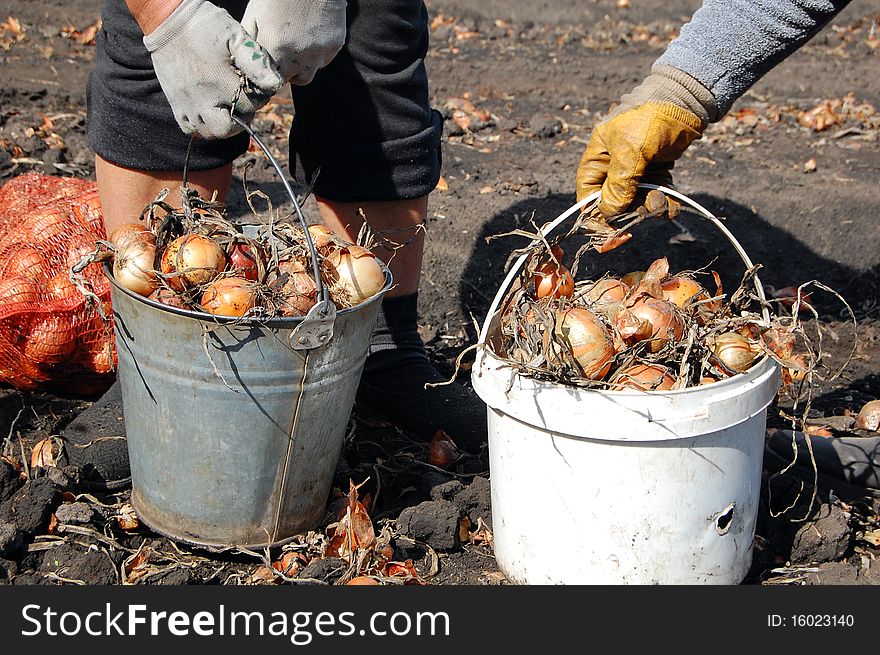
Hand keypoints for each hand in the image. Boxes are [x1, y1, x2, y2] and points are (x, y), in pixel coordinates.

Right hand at [143, 0, 282, 138]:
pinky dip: (201, 126)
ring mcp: (187, 103)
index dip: (257, 99)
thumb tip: (274, 85)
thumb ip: (256, 62)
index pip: (250, 106)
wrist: (169, 21)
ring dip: (222, 125)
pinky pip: (190, 129)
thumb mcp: (236, 37)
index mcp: (221, 82)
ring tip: (226, 109)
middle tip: (241, 104)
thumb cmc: (206, 26)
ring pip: (209, 133)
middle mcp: (203, 98)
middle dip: (240, 120)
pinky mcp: (175, 103)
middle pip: (228, 129)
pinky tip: (208, 111)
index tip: (254, 88)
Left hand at [242, 0, 347, 85]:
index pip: (271, 80)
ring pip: (310, 72)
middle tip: (284, 53)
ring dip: (303, 65)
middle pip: (293, 79)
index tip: (269, 66)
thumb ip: (250, 42)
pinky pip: (324, 59)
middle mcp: (298, 58)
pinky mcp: (334, 46)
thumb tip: (245, 62)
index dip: (270, 75)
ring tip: (298, 41)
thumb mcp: (255, 14)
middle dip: (287, 71)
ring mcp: (319, 54)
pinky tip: (311, 33)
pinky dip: (317, 52)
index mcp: (275, 50)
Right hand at [575, 66, 715, 217]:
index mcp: (598, 158)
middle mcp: (614, 166)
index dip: (595, 215)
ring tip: (662, 203)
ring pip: (637, 201)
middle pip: (614, 202)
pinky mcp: (657, 169)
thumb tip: (609, 213)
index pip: (588, 194)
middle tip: (643, 215)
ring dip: (650, 207)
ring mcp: (636, 168)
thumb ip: (618, 185)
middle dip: (629, 212)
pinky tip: (673, 206)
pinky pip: (656, 194)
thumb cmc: (649, 118)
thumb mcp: (630, 151)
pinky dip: (664, 203)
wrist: (686, 98)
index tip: (608, 233)